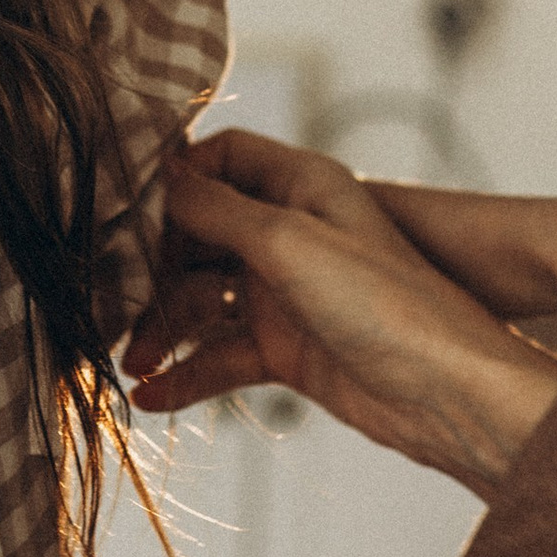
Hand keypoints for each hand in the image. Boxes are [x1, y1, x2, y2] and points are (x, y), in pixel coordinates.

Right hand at [129, 132, 556, 494]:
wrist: (449, 398)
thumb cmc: (390, 305)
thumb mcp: (288, 241)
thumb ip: (215, 209)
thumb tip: (156, 175)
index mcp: (303, 187)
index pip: (222, 158)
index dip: (173, 178)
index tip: (121, 207)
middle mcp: (292, 233)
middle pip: (197, 234)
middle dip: (150, 267)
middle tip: (107, 300)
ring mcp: (287, 294)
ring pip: (201, 300)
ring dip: (160, 329)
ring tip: (130, 362)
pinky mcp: (287, 350)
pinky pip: (219, 355)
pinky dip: (186, 375)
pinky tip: (152, 397)